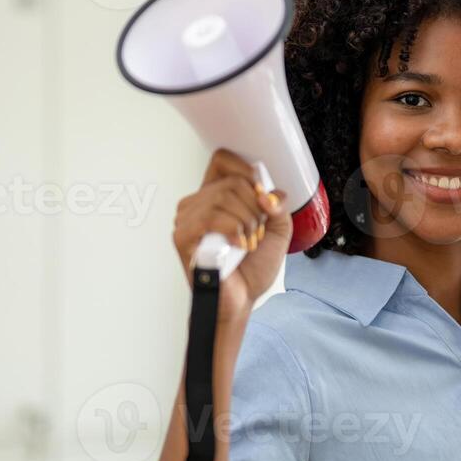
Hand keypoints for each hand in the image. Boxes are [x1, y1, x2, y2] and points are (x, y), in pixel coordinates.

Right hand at [172, 147, 290, 320]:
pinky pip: (210, 217)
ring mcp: (187, 219)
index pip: (223, 160)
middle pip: (231, 182)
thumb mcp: (277, 229)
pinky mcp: (182, 236)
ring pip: (222, 197)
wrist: (241, 300)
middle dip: (255, 208)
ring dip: (246, 222)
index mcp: (216, 195)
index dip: (245, 171)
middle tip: (257, 232)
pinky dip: (233, 229)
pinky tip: (239, 245)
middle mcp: (198, 203)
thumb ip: (278, 205)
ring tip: (248, 243)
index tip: (262, 195)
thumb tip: (267, 193)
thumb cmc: (251, 269)